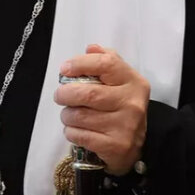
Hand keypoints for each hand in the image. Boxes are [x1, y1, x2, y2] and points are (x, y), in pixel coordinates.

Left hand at [54, 44, 150, 175]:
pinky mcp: (116, 146)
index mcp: (133, 81)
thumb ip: (106, 61)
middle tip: (60, 96)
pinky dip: (70, 131)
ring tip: (69, 114)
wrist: (135, 145)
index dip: (81, 64)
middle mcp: (132, 102)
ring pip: (80, 116)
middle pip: (88, 93)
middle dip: (66, 94)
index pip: (106, 64)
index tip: (64, 69)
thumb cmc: (121, 106)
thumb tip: (90, 48)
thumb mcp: (120, 81)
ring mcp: (125, 126)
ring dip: (67, 115)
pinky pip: (81, 135)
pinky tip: (74, 129)